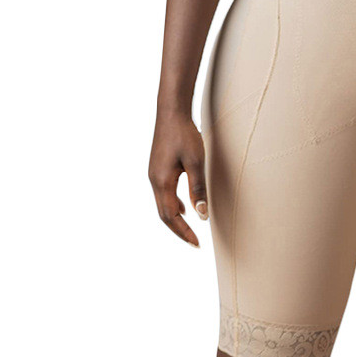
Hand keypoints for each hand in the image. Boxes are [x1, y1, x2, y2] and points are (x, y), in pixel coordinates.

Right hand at [148, 110, 208, 247]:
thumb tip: (201, 215)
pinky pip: (164, 193)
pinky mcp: (158, 167)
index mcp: (162, 182)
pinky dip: (173, 204)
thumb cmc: (185, 134)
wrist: (171, 111)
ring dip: (175, 218)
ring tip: (190, 228)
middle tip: (194, 242)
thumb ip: (198, 188)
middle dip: (179, 229)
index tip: (196, 244)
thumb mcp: (196, 161)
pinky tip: (185, 205)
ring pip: (163, 204)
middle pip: (164, 214)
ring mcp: (154, 174)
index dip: (183, 232)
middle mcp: (154, 180)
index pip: (171, 216)